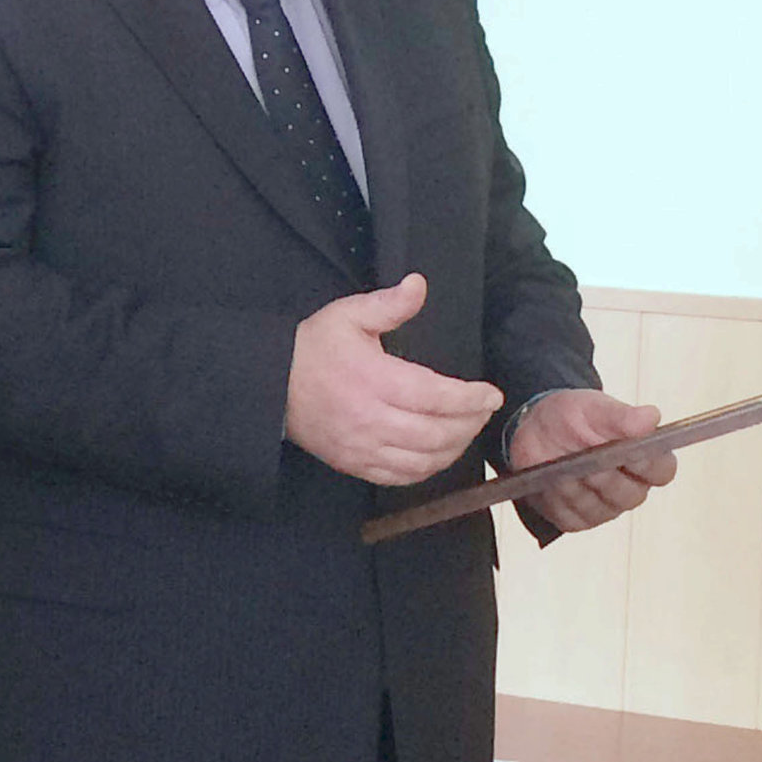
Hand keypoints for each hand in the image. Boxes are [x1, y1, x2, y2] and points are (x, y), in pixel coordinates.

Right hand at [284, 274, 503, 485]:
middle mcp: (369, 419)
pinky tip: (438, 453)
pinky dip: (428, 469)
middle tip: (482, 411)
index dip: (470, 399)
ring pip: (424, 460)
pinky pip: (402, 477)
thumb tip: (419, 285)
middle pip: (436, 432)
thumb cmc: (313, 347)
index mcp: (372, 379)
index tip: (491, 395)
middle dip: (470, 423)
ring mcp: (361, 447)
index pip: (435, 395)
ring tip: (465, 430)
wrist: (270, 384)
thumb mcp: (347, 314)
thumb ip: (388, 303)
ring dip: (454, 448)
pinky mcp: (354, 464)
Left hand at [507, 387, 676, 531]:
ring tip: (561, 464)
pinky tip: (548, 480)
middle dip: (604, 474)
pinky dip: (556, 497)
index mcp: (645, 458)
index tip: (628, 451)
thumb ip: (620, 415)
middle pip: (629, 495)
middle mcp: (630, 489)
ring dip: (576, 484)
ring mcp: (605, 508)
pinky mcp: (577, 520)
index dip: (647, 464)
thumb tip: (651, 417)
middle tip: (585, 456)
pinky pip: (570, 516)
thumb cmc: (571, 418)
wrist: (534, 430)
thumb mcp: (591, 408)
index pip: (662, 471)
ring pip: (597, 507)